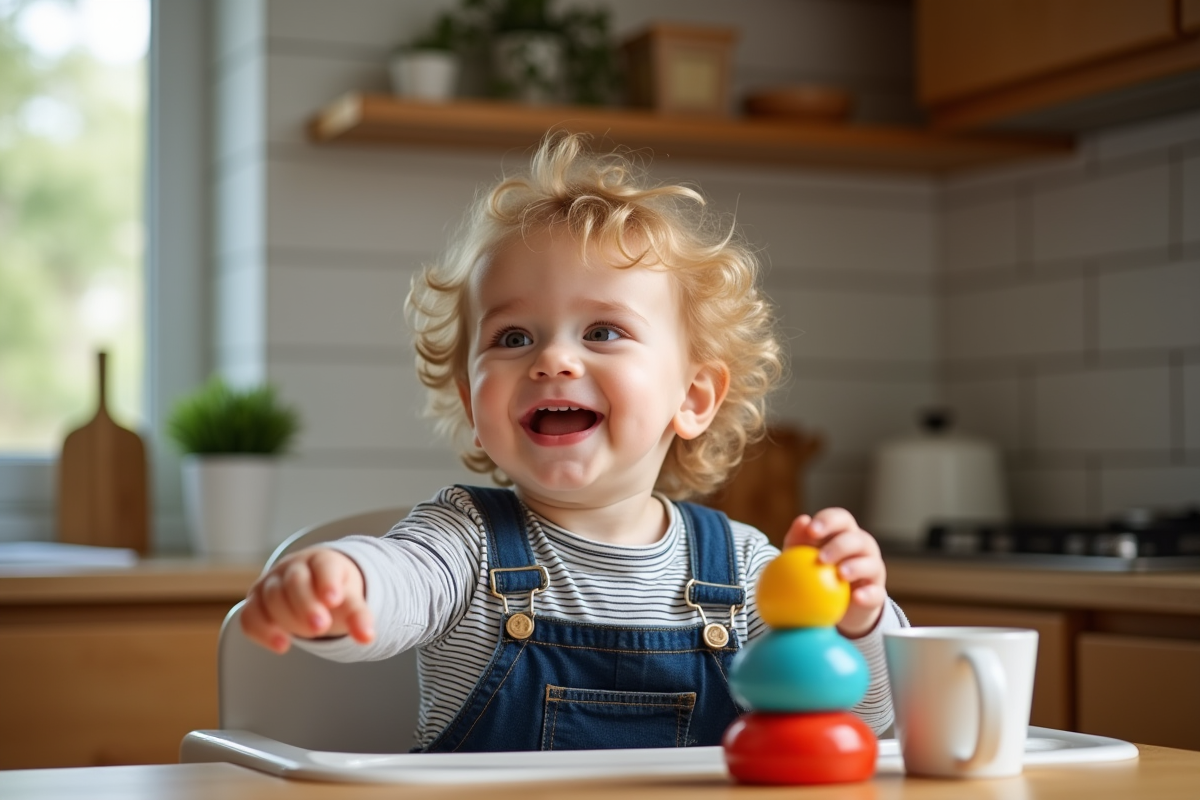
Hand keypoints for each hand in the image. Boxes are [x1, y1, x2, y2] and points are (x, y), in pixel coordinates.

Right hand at [240, 547, 374, 653]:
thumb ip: (358, 616)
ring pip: (272, 598)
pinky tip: (282, 645)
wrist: (314, 586)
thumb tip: (367, 637)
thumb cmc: (334, 592)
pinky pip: (250, 616)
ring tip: (309, 637)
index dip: (328, 582)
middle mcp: (294, 568)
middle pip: (295, 582)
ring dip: (289, 619)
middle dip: (306, 605)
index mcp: (322, 561)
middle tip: (321, 626)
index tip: (334, 600)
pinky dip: (263, 631)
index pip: (324, 566)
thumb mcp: (350, 601)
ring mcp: (271, 583)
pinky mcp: (255, 603)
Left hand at [782, 508, 885, 637]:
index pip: (841, 519)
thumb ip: (798, 538)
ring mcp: (872, 569)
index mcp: (844, 533)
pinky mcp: (876, 592)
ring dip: (856, 567)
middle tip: (822, 558)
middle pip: (857, 539)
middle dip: (840, 546)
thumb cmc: (814, 572)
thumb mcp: (800, 556)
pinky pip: (876, 593)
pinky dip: (868, 594)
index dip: (828, 521)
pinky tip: (856, 597)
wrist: (832, 606)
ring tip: (840, 574)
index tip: (811, 531)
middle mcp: (862, 547)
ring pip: (871, 563)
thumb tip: (802, 520)